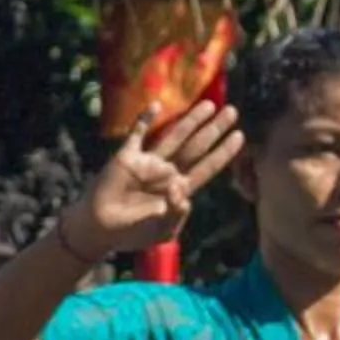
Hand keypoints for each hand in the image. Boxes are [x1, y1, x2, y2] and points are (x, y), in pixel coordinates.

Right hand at [63, 100, 243, 257]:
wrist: (99, 231)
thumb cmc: (132, 234)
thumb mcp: (163, 231)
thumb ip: (177, 212)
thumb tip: (181, 186)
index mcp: (179, 190)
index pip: (207, 168)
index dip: (223, 152)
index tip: (240, 136)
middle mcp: (167, 172)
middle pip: (196, 147)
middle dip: (214, 130)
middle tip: (232, 111)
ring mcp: (147, 163)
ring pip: (173, 137)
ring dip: (190, 121)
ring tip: (209, 104)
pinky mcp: (126, 157)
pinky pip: (137, 135)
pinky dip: (145, 120)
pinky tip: (155, 106)